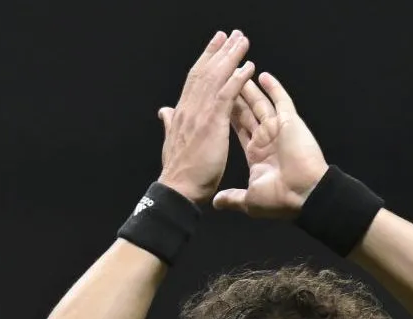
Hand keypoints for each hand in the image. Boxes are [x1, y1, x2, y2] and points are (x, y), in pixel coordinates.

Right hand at [155, 31, 252, 204]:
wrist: (179, 190)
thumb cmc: (180, 173)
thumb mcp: (171, 142)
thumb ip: (170, 124)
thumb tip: (164, 111)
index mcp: (183, 113)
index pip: (195, 80)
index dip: (205, 60)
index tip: (214, 45)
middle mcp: (190, 109)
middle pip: (206, 72)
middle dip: (218, 51)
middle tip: (230, 34)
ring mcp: (200, 114)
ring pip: (216, 78)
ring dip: (230, 57)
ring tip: (242, 41)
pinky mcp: (212, 122)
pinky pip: (227, 95)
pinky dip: (238, 79)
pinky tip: (248, 66)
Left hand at [214, 72, 328, 220]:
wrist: (302, 196)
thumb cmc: (279, 200)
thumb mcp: (250, 200)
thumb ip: (232, 198)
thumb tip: (216, 203)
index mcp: (256, 154)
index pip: (239, 128)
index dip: (228, 115)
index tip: (216, 102)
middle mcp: (266, 138)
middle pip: (247, 112)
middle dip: (236, 96)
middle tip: (225, 79)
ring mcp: (278, 129)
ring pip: (260, 103)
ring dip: (249, 88)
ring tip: (237, 71)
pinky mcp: (290, 123)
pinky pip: (281, 101)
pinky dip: (273, 88)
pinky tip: (262, 75)